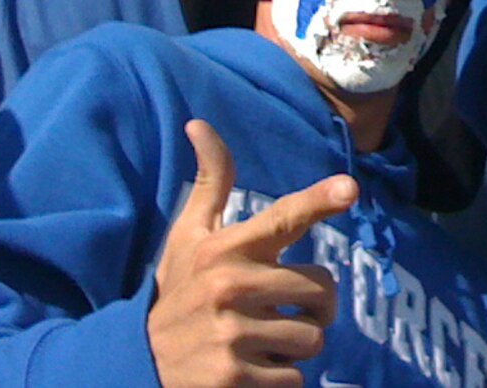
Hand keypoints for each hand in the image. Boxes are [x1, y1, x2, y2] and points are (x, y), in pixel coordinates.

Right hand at [148, 119, 353, 387]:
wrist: (136, 361)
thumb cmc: (177, 289)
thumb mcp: (187, 235)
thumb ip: (210, 183)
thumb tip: (199, 123)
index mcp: (224, 248)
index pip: (283, 218)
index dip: (319, 201)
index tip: (350, 188)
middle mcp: (230, 287)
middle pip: (321, 290)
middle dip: (314, 306)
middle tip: (283, 310)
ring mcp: (232, 335)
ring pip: (312, 339)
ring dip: (297, 345)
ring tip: (264, 341)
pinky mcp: (234, 379)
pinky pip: (295, 378)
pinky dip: (281, 378)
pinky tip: (251, 368)